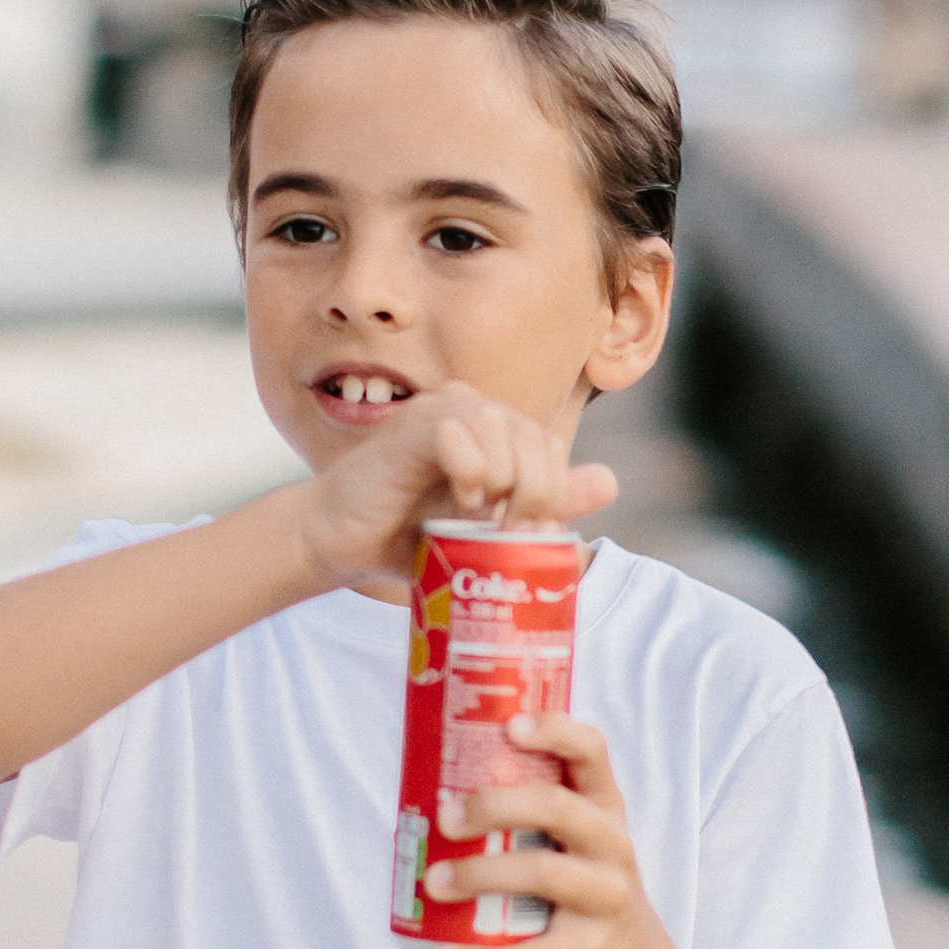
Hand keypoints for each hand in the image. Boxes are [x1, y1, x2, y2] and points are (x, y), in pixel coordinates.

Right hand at [299, 387, 615, 598]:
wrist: (338, 540)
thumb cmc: (407, 535)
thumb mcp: (487, 527)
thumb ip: (546, 502)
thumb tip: (610, 482)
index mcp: (493, 428)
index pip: (551, 447)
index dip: (552, 494)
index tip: (526, 534)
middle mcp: (472, 408)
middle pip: (537, 441)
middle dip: (535, 494)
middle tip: (506, 531)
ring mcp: (443, 411)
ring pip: (507, 435)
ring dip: (503, 485)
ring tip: (475, 516)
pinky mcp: (415, 425)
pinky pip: (464, 435)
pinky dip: (471, 472)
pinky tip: (458, 499)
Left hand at [418, 716, 664, 948]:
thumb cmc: (578, 888)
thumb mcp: (573, 842)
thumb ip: (525, 816)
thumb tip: (424, 792)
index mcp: (603, 806)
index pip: (591, 750)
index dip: (553, 731)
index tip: (508, 727)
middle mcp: (612, 844)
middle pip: (556, 807)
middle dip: (493, 806)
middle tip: (444, 818)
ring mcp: (608, 896)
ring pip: (543, 872)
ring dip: (479, 874)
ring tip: (433, 882)